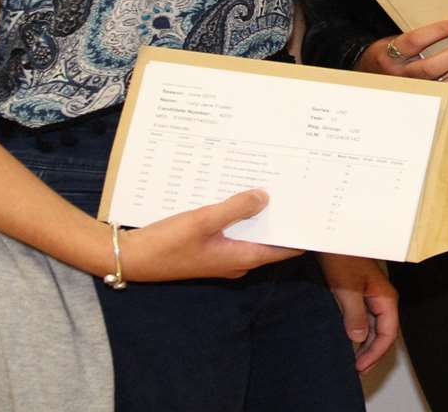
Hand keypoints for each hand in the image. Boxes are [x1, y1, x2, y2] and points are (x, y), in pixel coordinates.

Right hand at [120, 189, 301, 281]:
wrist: (132, 258)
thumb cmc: (167, 244)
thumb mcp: (204, 220)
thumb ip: (236, 208)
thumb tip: (265, 197)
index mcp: (240, 258)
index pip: (283, 249)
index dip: (300, 234)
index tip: (315, 214)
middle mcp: (235, 260)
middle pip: (268, 240)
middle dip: (280, 218)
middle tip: (294, 191)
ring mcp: (220, 256)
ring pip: (249, 234)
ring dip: (258, 215)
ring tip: (270, 187)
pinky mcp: (207, 248)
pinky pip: (231, 231)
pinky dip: (238, 216)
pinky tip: (236, 195)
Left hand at [319, 253, 398, 372]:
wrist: (332, 237)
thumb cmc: (343, 254)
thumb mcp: (346, 287)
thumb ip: (355, 314)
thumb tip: (359, 337)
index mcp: (385, 297)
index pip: (388, 334)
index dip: (375, 354)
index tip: (360, 366)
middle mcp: (382, 298)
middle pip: (383, 334)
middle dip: (372, 354)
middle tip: (358, 369)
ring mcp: (372, 296)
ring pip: (375, 328)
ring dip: (366, 345)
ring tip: (355, 361)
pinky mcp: (361, 294)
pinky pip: (366, 320)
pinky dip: (360, 334)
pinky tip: (350, 341)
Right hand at [357, 19, 447, 87]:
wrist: (368, 77)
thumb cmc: (385, 56)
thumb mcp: (392, 42)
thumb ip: (414, 39)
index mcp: (390, 55)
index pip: (416, 40)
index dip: (440, 30)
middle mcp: (399, 76)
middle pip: (430, 67)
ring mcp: (410, 91)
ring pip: (440, 85)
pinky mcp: (420, 100)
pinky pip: (444, 95)